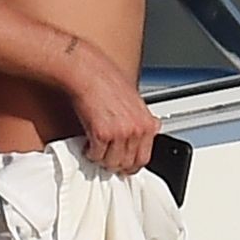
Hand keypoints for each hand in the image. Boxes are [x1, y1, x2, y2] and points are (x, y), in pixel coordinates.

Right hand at [64, 41, 159, 173]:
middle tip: (106, 157)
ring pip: (111, 163)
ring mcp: (120, 134)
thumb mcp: (134, 100)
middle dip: (115, 163)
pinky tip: (88, 143)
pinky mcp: (101, 134)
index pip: (145, 158)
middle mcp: (136, 130)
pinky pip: (96, 155)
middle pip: (128, 164)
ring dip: (101, 159)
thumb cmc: (107, 81)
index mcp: (147, 123)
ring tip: (97, 149)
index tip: (124, 165)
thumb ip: (141, 119)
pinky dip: (90, 152)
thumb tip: (150, 130)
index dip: (131, 165)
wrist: (89, 73)